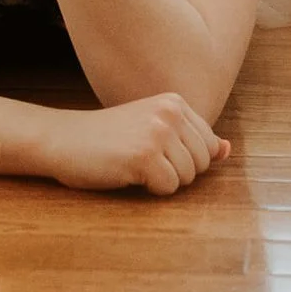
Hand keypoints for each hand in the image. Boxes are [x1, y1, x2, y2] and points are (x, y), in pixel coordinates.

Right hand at [40, 92, 230, 193]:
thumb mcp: (153, 131)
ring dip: (162, 181)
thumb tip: (227, 150)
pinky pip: (168, 188)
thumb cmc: (107, 139)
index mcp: (175, 102)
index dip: (184, 159)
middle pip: (202, 163)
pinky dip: (150, 189)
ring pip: (187, 178)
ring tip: (134, 165)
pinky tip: (128, 174)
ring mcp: (158, 132)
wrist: (62, 139)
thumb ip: (192, 139)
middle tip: (143, 161)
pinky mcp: (144, 156)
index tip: (154, 152)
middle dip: (177, 172)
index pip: (208, 144)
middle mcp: (170, 112)